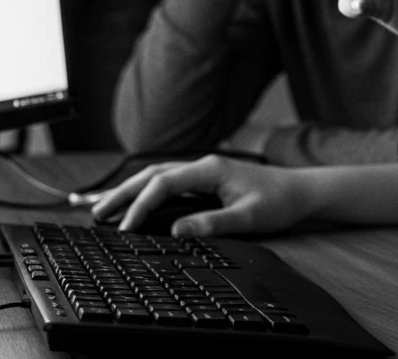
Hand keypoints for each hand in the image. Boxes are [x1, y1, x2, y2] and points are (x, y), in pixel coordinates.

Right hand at [91, 155, 314, 236]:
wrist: (300, 191)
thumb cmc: (278, 201)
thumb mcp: (248, 217)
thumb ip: (213, 223)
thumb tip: (176, 231)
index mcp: (211, 169)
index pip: (164, 183)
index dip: (140, 205)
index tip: (125, 228)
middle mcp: (205, 165)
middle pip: (154, 174)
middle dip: (124, 192)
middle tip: (97, 214)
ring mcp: (205, 170)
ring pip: (160, 176)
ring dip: (133, 190)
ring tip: (107, 209)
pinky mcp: (208, 179)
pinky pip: (170, 182)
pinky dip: (149, 191)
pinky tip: (139, 203)